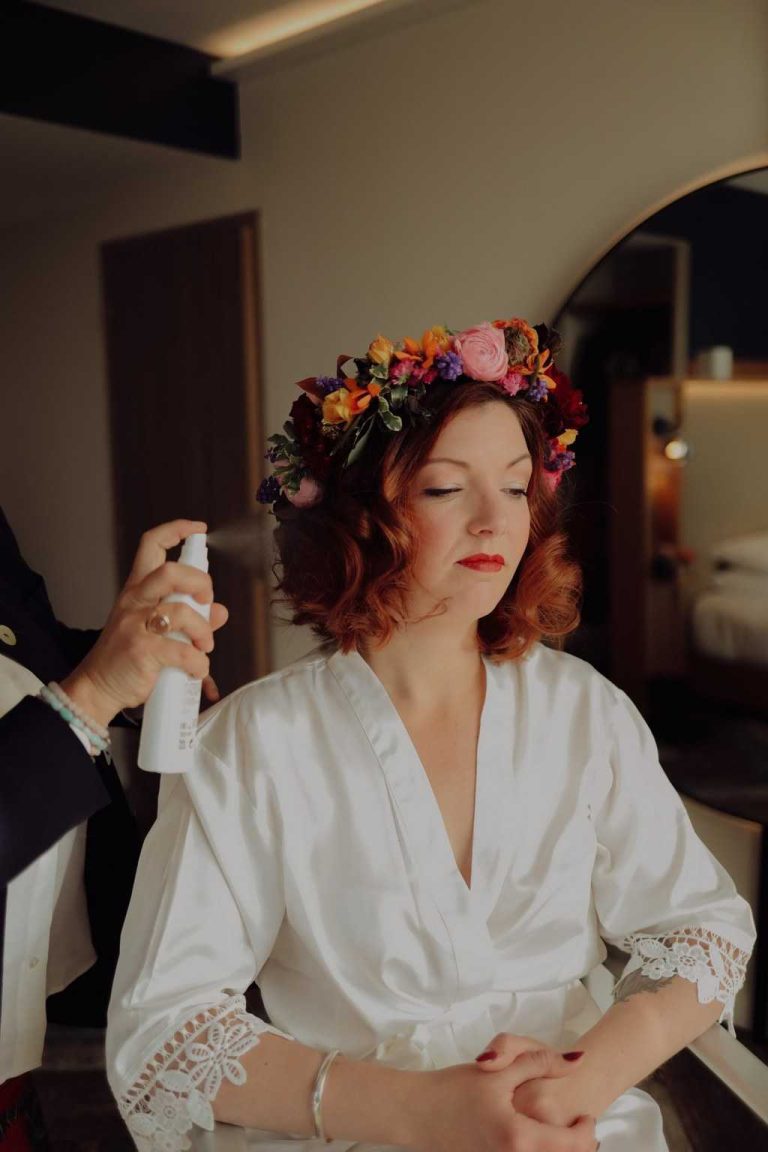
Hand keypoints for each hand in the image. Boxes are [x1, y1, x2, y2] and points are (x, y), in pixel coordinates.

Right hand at [60, 520, 228, 726]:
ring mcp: (135, 625)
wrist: (97, 688)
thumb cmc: (128, 657)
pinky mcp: (141, 651)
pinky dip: (199, 663)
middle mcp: (134, 601)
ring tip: (204, 647)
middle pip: (170, 572)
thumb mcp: (156, 630)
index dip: (176, 530)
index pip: (151, 545)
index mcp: (137, 589)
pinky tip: (197, 669)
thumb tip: (220, 612)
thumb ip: (190, 618)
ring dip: (203, 631)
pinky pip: (183, 652)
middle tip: (206, 603)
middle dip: (200, 584)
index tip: (198, 528)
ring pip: (181, 613)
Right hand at [408, 1042, 596, 1151]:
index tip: (585, 1113)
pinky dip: (538, 1151)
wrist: (415, 1112)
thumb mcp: (499, 1069)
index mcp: (519, 1138)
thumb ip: (541, 1062)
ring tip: (558, 1130)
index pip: (573, 1145)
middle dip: (577, 1145)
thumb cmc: (454, 1090)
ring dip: (558, 1149)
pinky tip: (533, 1136)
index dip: (586, 1129)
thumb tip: (578, 1059)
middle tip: (578, 1124)